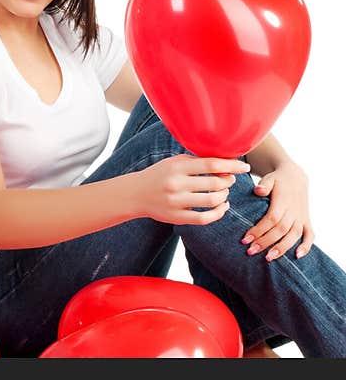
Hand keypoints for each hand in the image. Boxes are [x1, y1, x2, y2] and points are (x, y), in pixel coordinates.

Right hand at [133, 154, 250, 225]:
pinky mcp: (177, 217)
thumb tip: (225, 165)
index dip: (232, 165)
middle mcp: (176, 185)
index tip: (244, 167)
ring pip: (213, 201)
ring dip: (224, 196)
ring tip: (224, 192)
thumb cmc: (158, 175)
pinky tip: (223, 207)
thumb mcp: (173, 162)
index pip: (211, 164)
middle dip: (229, 181)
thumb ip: (196, 161)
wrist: (135, 194)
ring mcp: (176, 203)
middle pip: (215, 184)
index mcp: (177, 167)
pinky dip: (219, 213)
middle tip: (230, 180)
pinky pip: (205, 218)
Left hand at [241, 160, 311, 260]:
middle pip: (281, 230)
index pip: (271, 219)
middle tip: (250, 252)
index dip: (259, 230)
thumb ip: (264, 184)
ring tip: (268, 258)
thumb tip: (258, 190)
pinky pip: (310, 235)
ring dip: (282, 248)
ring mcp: (301, 217)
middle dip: (265, 242)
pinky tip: (297, 256)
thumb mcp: (270, 178)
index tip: (245, 240)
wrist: (295, 177)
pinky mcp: (306, 221)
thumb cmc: (277, 180)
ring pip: (294, 235)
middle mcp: (294, 211)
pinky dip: (306, 246)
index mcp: (283, 201)